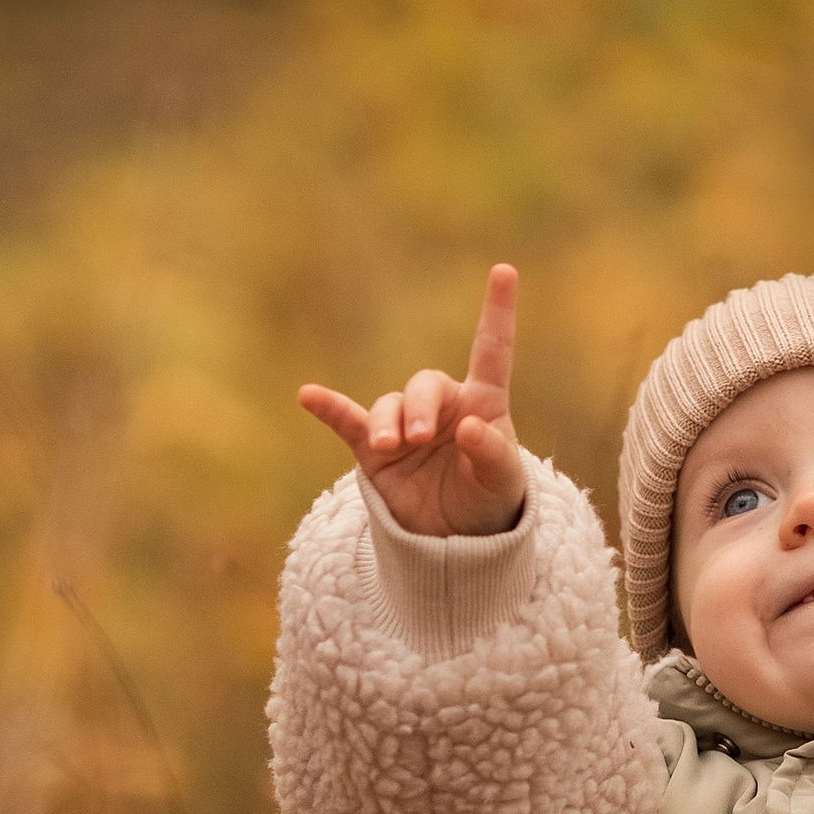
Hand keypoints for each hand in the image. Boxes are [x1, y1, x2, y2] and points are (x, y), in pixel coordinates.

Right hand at [300, 264, 528, 538]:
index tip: (505, 271)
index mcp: (482, 403)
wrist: (456, 542)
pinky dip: (328, 408)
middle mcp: (441, 406)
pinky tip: (308, 395)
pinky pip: (347, 422)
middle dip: (419, 408)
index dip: (497, 311)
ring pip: (387, 407)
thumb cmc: (490, 500)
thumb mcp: (503, 481)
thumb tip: (467, 428)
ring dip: (385, 423)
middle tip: (419, 438)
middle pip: (424, 385)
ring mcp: (404, 426)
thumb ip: (492, 453)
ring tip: (387, 447)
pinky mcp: (373, 451)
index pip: (491, 350)